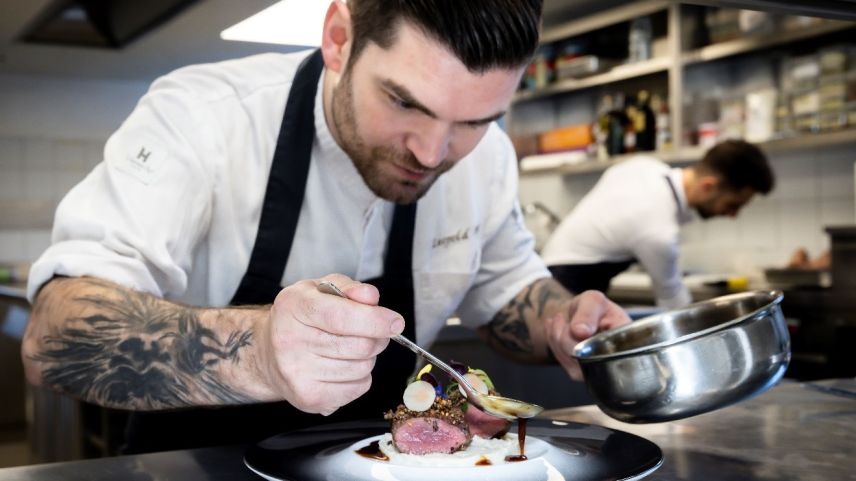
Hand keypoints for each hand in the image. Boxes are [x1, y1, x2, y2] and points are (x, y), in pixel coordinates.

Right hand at [262, 274, 404, 414]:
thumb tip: (371, 298)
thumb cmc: (300, 318)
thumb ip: (348, 288)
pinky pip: (358, 388)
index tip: (396, 322)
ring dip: (367, 358)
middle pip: (360, 345)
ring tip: (348, 350)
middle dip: (377, 338)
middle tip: (371, 333)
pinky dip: (360, 378)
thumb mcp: (319, 290)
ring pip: (363, 367)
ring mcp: (298, 373)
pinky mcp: (308, 398)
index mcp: (294, 307)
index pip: (343, 316)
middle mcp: (290, 341)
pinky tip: (342, 368)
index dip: (377, 320)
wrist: (268, 354)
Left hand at [544, 290, 629, 380]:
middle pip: (586, 353)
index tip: (580, 328)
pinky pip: (560, 358)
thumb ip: (588, 311)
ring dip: (559, 335)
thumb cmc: (592, 309)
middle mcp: (617, 360)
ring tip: (566, 322)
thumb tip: (581, 331)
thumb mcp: (592, 300)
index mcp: (628, 339)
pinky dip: (554, 341)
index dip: (593, 341)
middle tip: (571, 320)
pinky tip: (560, 332)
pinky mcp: (580, 374)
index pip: (615, 349)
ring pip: (569, 355)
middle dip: (569, 333)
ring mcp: (598, 370)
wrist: (577, 317)